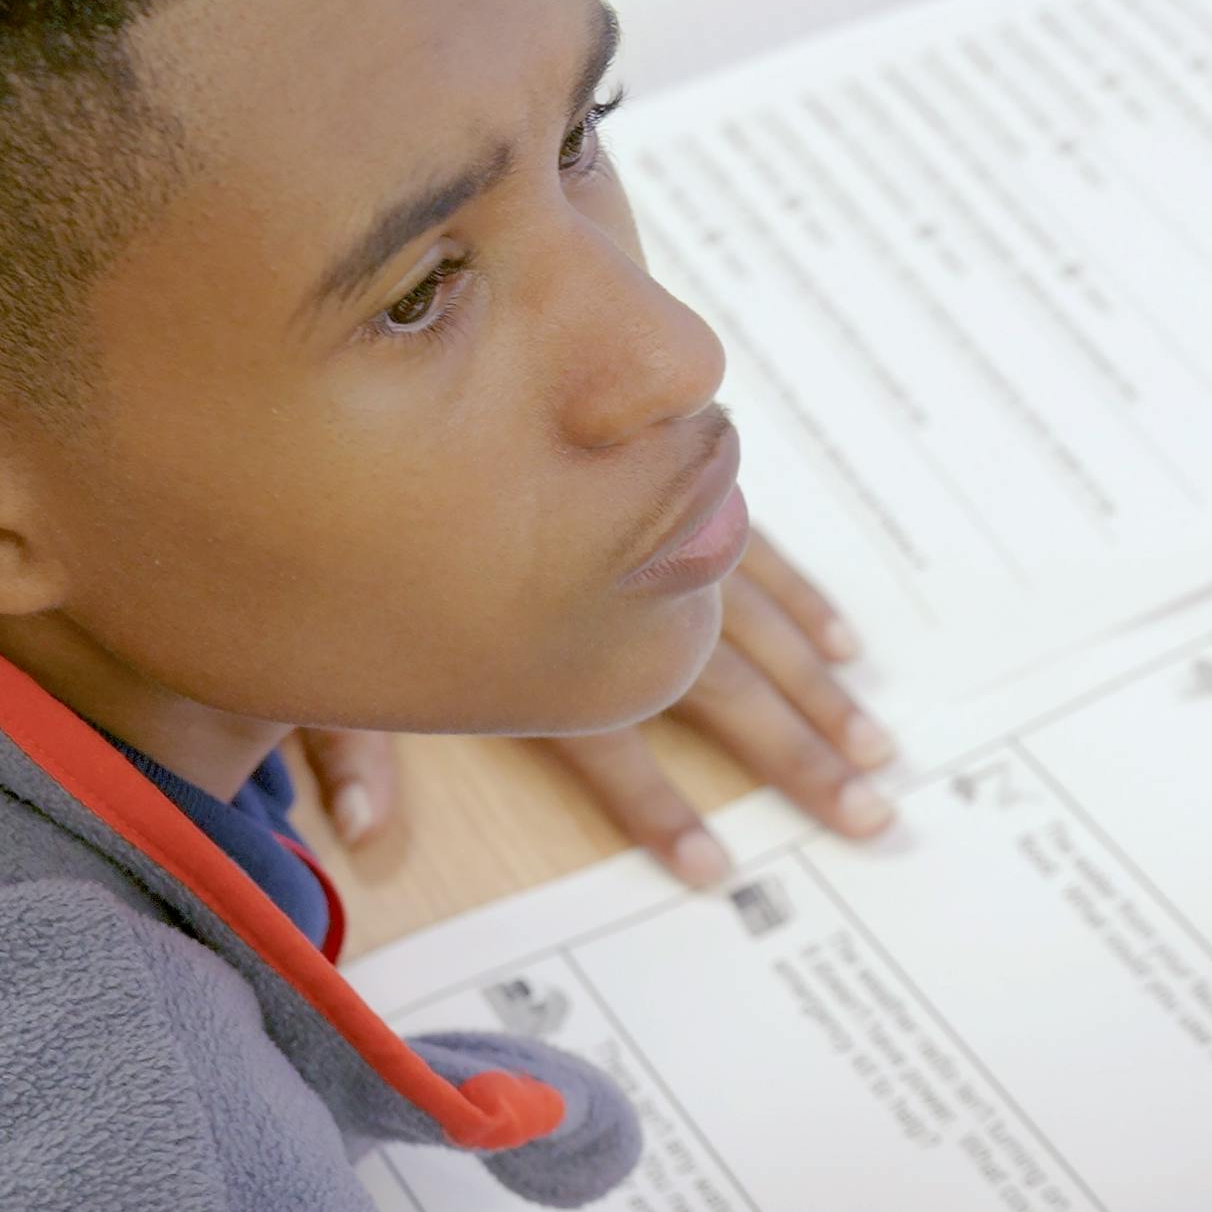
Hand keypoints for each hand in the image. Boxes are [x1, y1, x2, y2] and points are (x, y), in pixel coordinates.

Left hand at [293, 532, 898, 883]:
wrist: (433, 342)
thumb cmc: (360, 502)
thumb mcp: (334, 632)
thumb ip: (349, 738)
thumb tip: (359, 833)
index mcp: (545, 635)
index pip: (616, 749)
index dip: (661, 812)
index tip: (711, 868)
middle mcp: (625, 589)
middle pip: (727, 692)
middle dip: (800, 758)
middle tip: (871, 814)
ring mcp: (667, 534)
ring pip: (762, 628)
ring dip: (822, 691)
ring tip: (878, 747)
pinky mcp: (686, 487)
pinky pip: (763, 550)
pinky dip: (805, 600)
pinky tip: (846, 642)